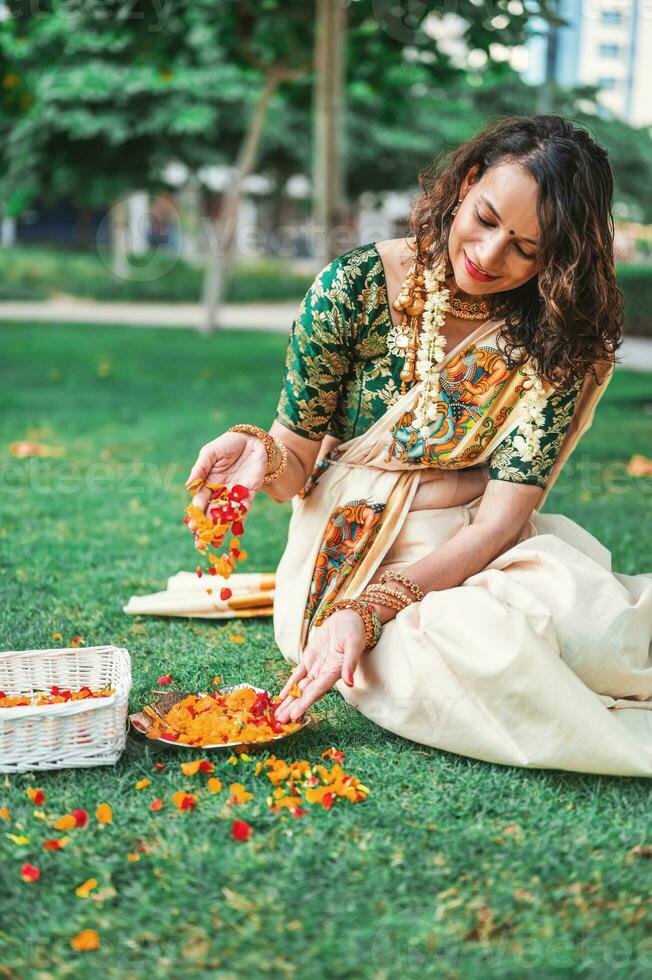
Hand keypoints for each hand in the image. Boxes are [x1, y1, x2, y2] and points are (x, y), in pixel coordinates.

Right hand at [184, 432, 267, 549]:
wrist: (253, 440)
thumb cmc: (229, 445)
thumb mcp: (210, 453)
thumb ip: (200, 468)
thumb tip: (187, 486)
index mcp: (208, 483)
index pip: (199, 501)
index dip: (196, 514)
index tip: (191, 526)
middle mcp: (220, 492)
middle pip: (211, 513)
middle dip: (205, 528)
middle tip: (199, 542)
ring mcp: (235, 494)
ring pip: (226, 515)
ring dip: (221, 529)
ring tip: (215, 543)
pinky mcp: (250, 492)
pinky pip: (244, 508)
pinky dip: (239, 519)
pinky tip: (235, 531)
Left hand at [274, 609, 366, 722]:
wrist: (350, 618)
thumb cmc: (355, 630)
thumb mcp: (354, 644)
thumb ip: (350, 663)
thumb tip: (349, 682)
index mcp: (335, 671)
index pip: (318, 690)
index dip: (306, 702)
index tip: (295, 715)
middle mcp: (324, 672)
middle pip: (306, 693)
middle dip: (293, 707)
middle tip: (281, 721)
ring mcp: (317, 666)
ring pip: (300, 687)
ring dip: (290, 701)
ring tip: (279, 714)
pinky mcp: (311, 658)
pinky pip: (298, 674)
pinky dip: (290, 685)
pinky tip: (283, 696)